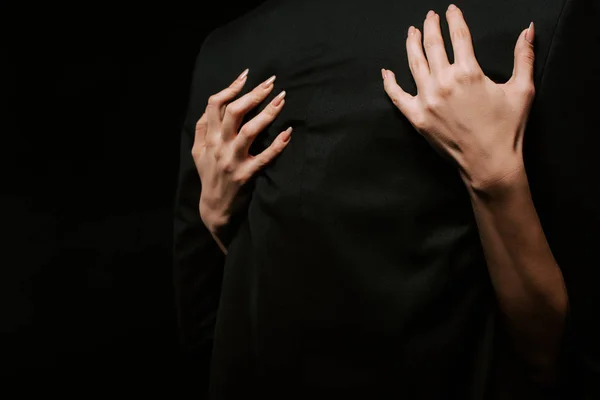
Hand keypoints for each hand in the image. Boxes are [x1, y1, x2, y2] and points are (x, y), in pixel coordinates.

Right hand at [193, 69, 291, 234]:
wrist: (215, 208)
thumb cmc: (209, 175)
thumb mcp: (197, 151)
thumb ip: (202, 128)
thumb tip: (213, 104)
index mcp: (208, 138)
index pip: (215, 104)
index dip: (231, 87)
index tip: (247, 76)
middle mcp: (219, 146)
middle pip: (234, 112)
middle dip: (254, 94)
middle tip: (272, 83)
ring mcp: (232, 161)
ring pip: (249, 131)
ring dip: (267, 113)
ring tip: (281, 100)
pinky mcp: (246, 175)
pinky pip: (265, 157)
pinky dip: (278, 144)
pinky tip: (288, 131)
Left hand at [382, 4, 535, 193]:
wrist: (489, 163)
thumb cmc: (507, 129)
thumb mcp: (522, 89)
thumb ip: (524, 57)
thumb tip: (527, 29)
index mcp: (469, 73)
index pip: (458, 37)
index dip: (454, 20)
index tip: (451, 10)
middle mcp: (444, 83)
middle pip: (433, 45)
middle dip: (431, 27)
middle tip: (430, 16)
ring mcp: (427, 100)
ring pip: (414, 64)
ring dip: (412, 44)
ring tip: (412, 32)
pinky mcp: (417, 117)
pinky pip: (397, 96)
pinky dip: (390, 82)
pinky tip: (387, 72)